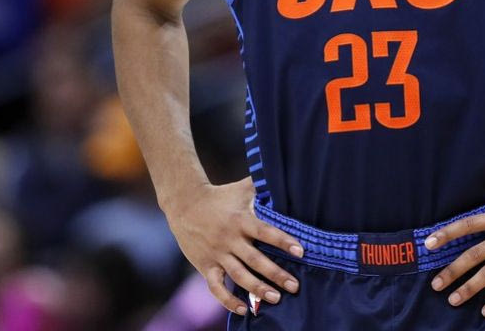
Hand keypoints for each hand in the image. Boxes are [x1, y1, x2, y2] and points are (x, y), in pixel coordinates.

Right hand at [166, 176, 304, 315]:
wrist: (184, 204)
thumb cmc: (220, 196)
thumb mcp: (241, 188)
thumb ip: (262, 185)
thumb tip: (285, 174)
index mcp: (241, 220)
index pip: (265, 232)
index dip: (283, 242)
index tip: (301, 252)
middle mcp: (230, 239)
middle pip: (255, 259)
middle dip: (276, 274)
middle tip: (294, 286)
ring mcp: (217, 254)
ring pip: (239, 276)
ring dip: (258, 289)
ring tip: (276, 298)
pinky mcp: (205, 265)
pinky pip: (216, 287)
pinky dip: (228, 301)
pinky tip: (243, 310)